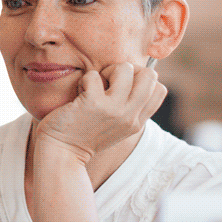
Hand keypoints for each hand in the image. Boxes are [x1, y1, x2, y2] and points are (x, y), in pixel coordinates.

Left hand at [34, 62, 165, 162]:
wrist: (62, 153)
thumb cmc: (83, 136)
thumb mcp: (115, 128)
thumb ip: (129, 109)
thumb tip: (135, 77)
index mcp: (136, 123)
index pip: (159, 89)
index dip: (142, 79)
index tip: (122, 85)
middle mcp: (129, 116)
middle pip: (149, 75)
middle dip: (128, 70)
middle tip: (109, 82)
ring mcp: (113, 109)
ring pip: (125, 68)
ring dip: (107, 71)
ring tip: (94, 86)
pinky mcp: (93, 103)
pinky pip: (94, 75)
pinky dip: (85, 79)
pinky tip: (79, 93)